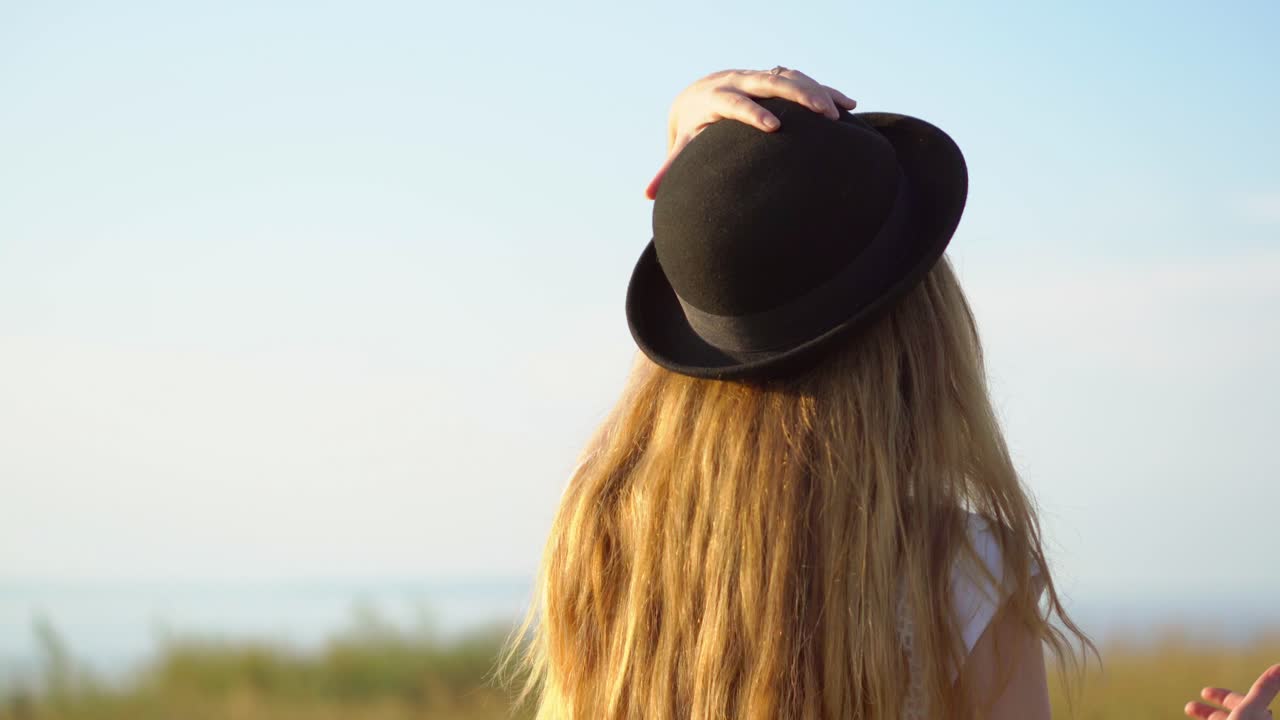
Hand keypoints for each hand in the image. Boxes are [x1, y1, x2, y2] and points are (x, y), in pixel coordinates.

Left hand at [643, 67, 857, 199]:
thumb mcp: (682, 143)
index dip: (754, 114)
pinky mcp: (776, 78)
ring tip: (840, 112)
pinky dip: (826, 90)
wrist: (700, 91)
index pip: (737, 104)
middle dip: (797, 96)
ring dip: (817, 92)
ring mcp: (761, 77)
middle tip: (822, 115)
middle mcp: (741, 81)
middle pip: (771, 82)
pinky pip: (805, 79)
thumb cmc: (692, 125)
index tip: (774, 128)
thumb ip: (669, 168)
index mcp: (718, 97)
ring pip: (792, 77)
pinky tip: (849, 105)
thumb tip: (647, 195)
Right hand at [1185, 664, 1279, 719]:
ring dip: (1205, 718)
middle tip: (1189, 707)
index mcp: (1256, 717)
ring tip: (1187, 713)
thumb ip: (1263, 690)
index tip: (1203, 692)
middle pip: (1229, 716)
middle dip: (1208, 711)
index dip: (1221, 695)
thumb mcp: (1250, 711)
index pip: (1239, 702)